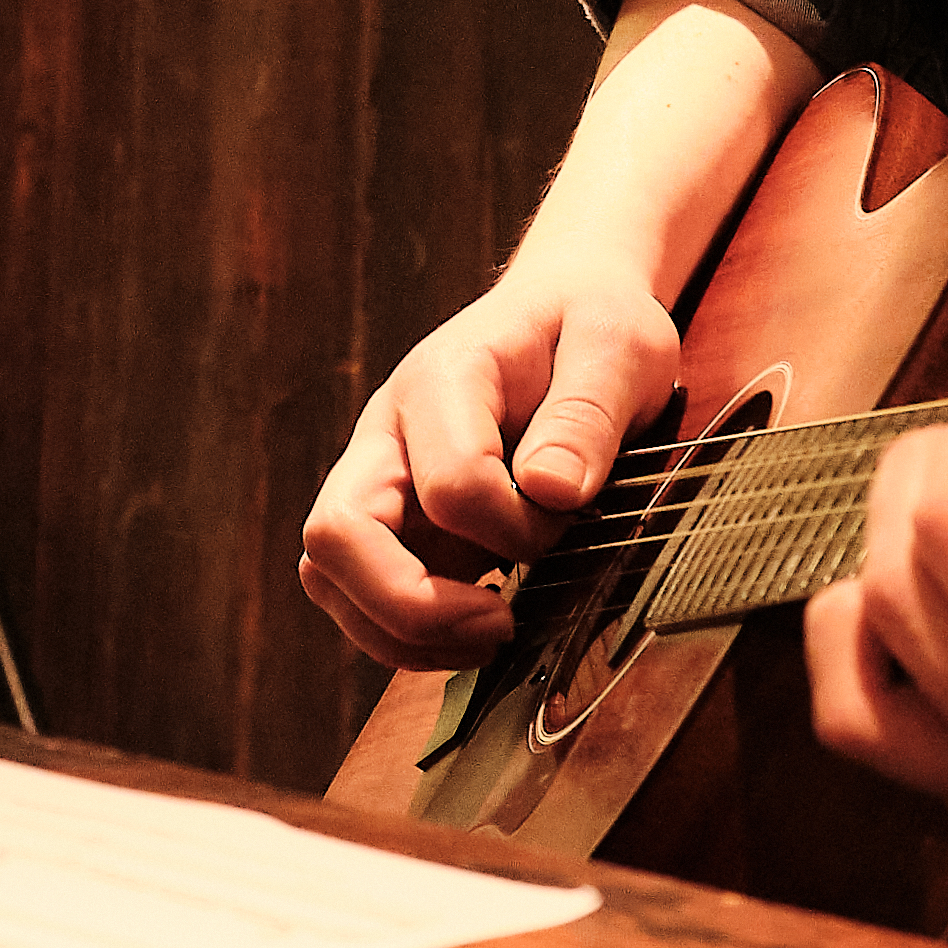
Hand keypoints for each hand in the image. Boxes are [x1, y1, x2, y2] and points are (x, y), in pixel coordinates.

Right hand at [298, 263, 683, 669]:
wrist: (563, 310)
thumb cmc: (589, 325)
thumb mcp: (618, 345)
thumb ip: (586, 414)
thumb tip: (548, 490)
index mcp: (441, 381)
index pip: (448, 484)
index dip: (514, 529)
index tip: (572, 521)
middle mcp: (389, 435)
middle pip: (335, 535)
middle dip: (412, 605)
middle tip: (501, 625)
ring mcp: (382, 482)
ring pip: (329, 576)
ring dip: (401, 632)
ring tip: (491, 637)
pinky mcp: (395, 525)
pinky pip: (359, 596)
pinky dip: (408, 635)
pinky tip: (477, 628)